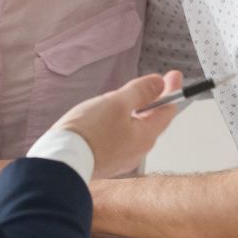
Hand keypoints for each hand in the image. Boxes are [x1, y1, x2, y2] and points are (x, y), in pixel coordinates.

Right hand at [50, 71, 181, 178]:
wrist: (62, 162)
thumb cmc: (89, 130)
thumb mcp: (117, 102)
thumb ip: (140, 92)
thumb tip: (160, 83)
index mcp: (146, 136)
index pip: (167, 110)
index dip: (171, 90)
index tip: (174, 75)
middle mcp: (138, 150)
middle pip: (152, 121)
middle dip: (155, 101)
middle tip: (156, 84)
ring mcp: (122, 158)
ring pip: (135, 130)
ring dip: (137, 113)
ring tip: (128, 99)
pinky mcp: (106, 161)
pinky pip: (120, 138)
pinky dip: (122, 124)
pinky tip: (109, 118)